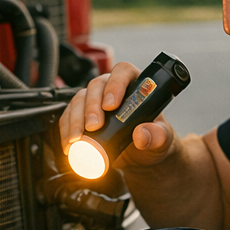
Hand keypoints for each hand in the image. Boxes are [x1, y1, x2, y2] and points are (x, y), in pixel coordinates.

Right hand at [59, 62, 176, 167]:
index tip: (110, 105)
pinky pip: (68, 117)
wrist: (143, 157)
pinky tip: (68, 144)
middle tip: (93, 126)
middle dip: (91, 106)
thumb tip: (142, 134)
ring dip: (75, 119)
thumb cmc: (155, 141)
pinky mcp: (82, 117)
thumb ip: (157, 137)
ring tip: (77, 139)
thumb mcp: (162, 141)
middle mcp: (112, 89)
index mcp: (135, 85)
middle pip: (96, 86)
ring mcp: (95, 102)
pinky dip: (66, 130)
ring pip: (79, 100)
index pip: (122, 72)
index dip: (115, 84)